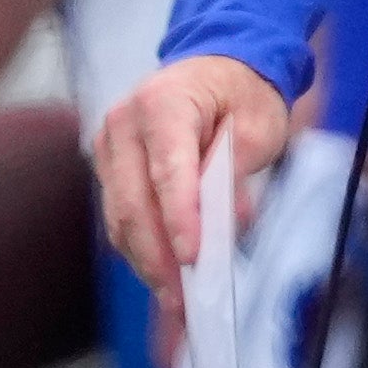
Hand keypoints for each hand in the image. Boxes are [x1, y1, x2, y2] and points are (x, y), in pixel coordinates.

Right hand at [94, 53, 289, 306]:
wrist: (216, 66)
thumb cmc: (241, 94)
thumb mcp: (258, 124)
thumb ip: (237, 171)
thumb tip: (227, 222)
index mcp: (163, 103)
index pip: (167, 171)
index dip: (179, 219)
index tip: (194, 259)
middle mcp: (124, 122)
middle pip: (133, 203)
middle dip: (159, 258)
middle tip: (185, 300)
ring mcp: (110, 145)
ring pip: (120, 217)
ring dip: (148, 263)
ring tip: (177, 300)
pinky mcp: (110, 167)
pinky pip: (120, 216)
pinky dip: (141, 249)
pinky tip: (165, 276)